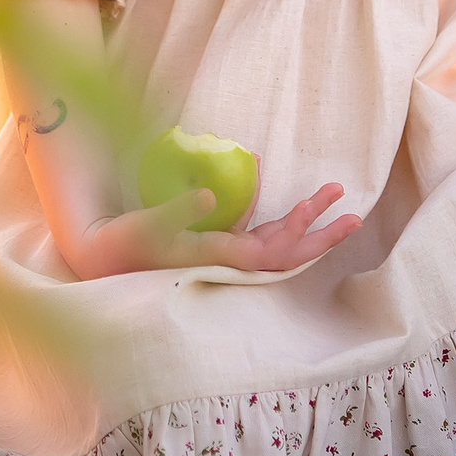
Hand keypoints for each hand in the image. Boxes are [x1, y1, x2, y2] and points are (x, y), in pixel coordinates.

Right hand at [64, 181, 362, 279]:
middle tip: (353, 211)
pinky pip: (258, 234)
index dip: (301, 235)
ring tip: (330, 196)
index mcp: (219, 258)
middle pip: (287, 252)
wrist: (102, 257)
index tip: (322, 210)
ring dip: (305, 221)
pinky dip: (278, 219)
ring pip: (277, 242)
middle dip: (320, 232)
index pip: (273, 253)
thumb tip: (212, 195)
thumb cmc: (124, 243)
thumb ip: (178, 211)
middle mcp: (229, 260)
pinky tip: (287, 201)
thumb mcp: (147, 225)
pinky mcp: (216, 244)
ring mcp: (224, 252)